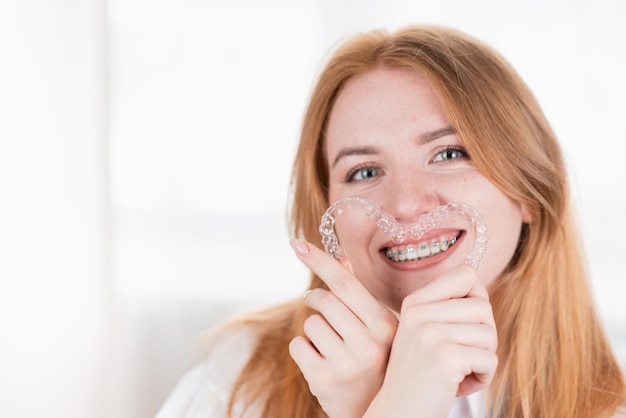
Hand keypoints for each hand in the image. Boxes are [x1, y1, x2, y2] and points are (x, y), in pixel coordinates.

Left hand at [288, 239, 397, 417]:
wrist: (373, 413)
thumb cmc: (376, 363)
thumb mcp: (380, 329)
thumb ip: (359, 295)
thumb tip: (339, 258)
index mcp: (386, 326)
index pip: (346, 284)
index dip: (320, 261)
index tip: (297, 245)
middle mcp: (369, 345)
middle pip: (324, 301)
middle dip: (314, 298)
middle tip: (315, 303)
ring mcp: (346, 364)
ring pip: (311, 323)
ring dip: (314, 329)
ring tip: (331, 344)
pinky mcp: (323, 380)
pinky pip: (298, 345)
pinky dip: (304, 348)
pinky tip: (321, 360)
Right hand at [364, 264, 497, 417]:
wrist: (399, 413)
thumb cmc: (420, 377)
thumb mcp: (423, 333)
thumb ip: (444, 308)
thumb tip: (477, 283)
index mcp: (414, 302)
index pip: (466, 274)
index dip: (477, 298)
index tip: (464, 324)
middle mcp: (419, 313)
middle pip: (483, 306)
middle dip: (483, 336)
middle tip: (461, 356)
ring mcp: (430, 334)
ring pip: (489, 333)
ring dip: (483, 359)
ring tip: (459, 372)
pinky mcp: (445, 357)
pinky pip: (490, 359)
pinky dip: (483, 377)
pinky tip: (459, 386)